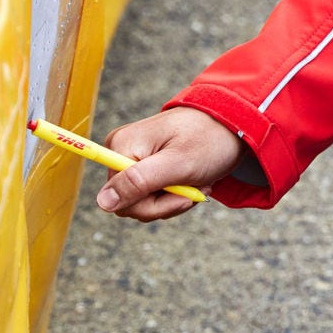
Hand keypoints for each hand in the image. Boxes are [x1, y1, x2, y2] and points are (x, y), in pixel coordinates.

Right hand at [94, 106, 248, 221]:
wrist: (230, 126)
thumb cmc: (208, 140)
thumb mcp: (178, 164)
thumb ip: (139, 182)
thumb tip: (102, 202)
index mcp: (122, 147)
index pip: (117, 199)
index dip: (152, 206)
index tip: (183, 195)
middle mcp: (120, 152)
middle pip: (130, 204)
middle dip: (166, 204)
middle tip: (193, 190)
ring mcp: (133, 159)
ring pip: (143, 203)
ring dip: (174, 200)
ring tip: (195, 182)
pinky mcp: (145, 166)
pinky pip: (152, 196)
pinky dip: (175, 195)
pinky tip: (190, 182)